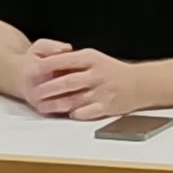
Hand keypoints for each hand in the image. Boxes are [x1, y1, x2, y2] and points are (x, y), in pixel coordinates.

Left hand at [20, 41, 149, 120]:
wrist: (139, 83)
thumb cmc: (111, 70)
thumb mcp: (93, 57)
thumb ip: (72, 60)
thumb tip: (48, 61)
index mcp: (91, 59)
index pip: (65, 60)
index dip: (47, 65)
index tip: (32, 69)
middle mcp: (96, 74)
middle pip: (67, 81)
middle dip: (48, 88)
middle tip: (33, 92)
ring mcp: (102, 91)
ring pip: (74, 99)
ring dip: (56, 104)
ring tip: (42, 107)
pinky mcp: (107, 106)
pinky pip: (87, 112)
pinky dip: (75, 113)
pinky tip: (65, 114)